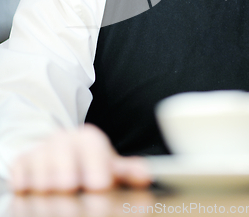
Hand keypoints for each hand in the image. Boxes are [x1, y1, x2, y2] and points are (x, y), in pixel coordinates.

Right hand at [10, 124, 150, 193]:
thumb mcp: (110, 168)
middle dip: (66, 169)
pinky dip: (25, 179)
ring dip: (46, 177)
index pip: (91, 143)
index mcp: (88, 138)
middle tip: (70, 186)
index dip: (95, 163)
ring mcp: (43, 149)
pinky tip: (32, 189)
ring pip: (40, 158)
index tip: (99, 184)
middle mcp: (64, 139)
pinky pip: (21, 167)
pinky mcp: (24, 161)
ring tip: (53, 190)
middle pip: (62, 149)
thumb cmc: (90, 167)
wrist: (64, 159)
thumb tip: (146, 175)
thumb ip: (127, 171)